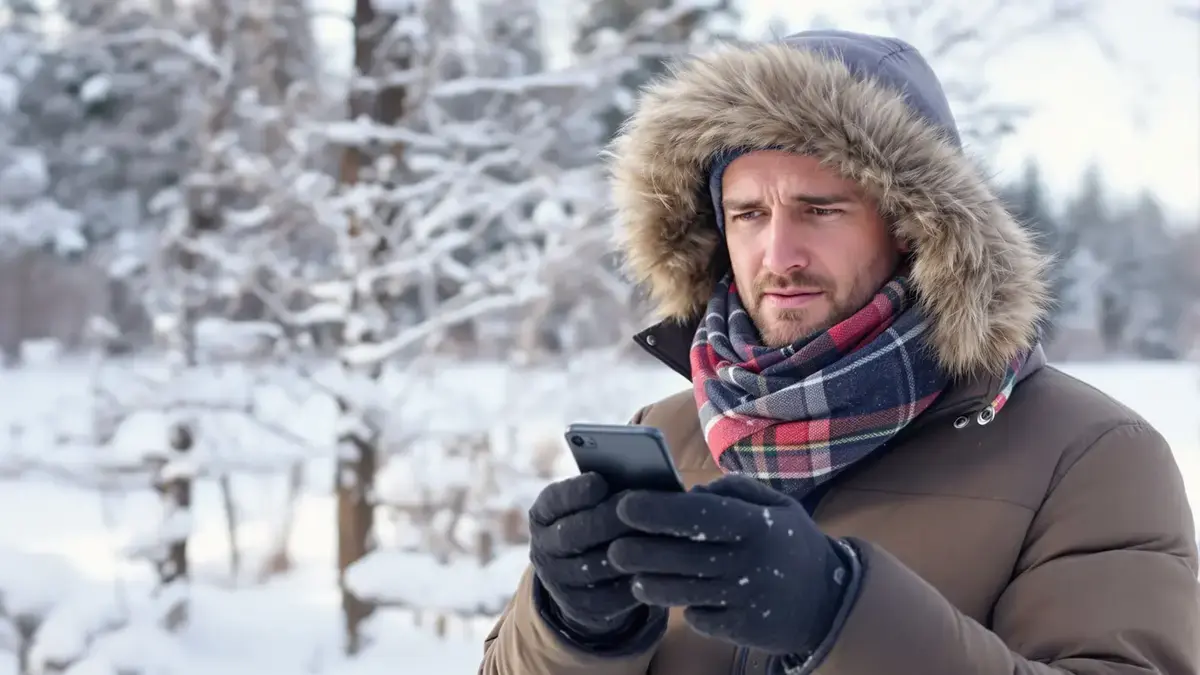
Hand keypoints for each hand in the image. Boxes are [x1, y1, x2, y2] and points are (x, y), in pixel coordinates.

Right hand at [528, 472, 646, 635]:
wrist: (587, 576)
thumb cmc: (599, 522)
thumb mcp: (593, 504)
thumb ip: (609, 490)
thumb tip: (640, 477)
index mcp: (543, 515)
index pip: (553, 501)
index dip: (575, 492)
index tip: (600, 481)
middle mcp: (543, 548)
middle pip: (573, 533)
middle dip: (608, 519)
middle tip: (640, 510)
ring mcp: (558, 581)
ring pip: (593, 566)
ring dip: (627, 550)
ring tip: (655, 536)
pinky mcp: (580, 607)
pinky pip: (608, 597)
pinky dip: (633, 581)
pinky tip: (654, 568)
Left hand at [608, 474, 849, 655]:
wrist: (829, 603)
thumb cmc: (791, 544)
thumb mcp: (776, 506)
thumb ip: (733, 489)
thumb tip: (688, 490)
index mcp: (756, 525)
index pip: (697, 515)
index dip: (657, 510)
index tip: (624, 504)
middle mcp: (748, 563)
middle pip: (679, 557)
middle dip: (638, 551)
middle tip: (613, 546)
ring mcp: (743, 600)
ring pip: (679, 592)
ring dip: (649, 583)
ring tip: (634, 573)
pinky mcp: (738, 630)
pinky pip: (696, 616)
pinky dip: (682, 606)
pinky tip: (674, 595)